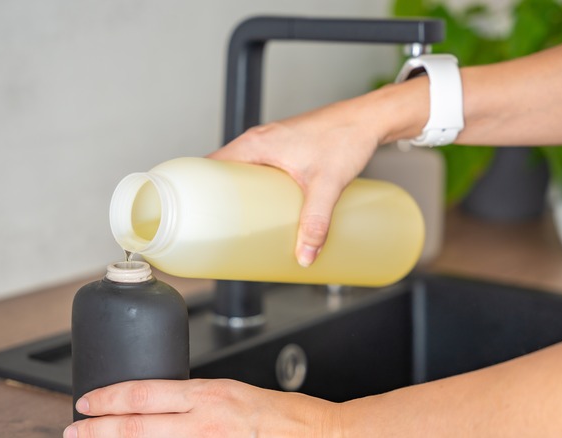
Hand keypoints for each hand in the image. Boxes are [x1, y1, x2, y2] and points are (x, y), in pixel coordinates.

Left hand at [64, 378, 340, 437]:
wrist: (319, 437)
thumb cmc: (284, 417)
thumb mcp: (235, 394)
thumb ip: (197, 402)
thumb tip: (163, 409)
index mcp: (209, 395)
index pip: (144, 393)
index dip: (109, 398)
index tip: (87, 402)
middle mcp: (204, 423)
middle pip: (136, 426)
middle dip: (98, 430)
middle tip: (73, 431)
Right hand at [208, 100, 381, 266]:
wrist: (369, 118)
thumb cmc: (346, 137)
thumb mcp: (327, 186)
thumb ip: (316, 222)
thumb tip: (305, 255)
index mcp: (255, 144)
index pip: (209, 166)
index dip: (196, 190)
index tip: (192, 214)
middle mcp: (258, 141)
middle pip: (224, 173)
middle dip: (219, 201)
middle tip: (219, 229)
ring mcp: (272, 144)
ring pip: (243, 172)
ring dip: (239, 195)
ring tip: (241, 224)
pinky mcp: (286, 149)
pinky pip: (260, 169)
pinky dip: (256, 188)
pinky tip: (267, 207)